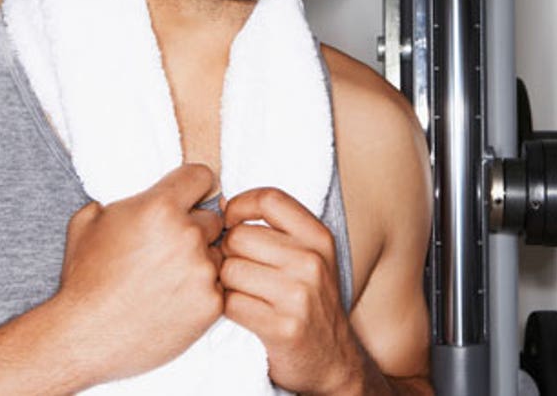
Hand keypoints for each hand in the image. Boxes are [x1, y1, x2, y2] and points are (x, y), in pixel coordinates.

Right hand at [55, 164, 224, 384]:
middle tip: (166, 250)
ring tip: (166, 279)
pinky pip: (218, 286)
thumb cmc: (83, 281)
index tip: (189, 198)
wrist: (83, 338)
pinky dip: (201, 291)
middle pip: (212, 218)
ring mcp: (203, 270)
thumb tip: (138, 195)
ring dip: (200, 262)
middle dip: (193, 230)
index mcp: (160, 207)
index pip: (201, 176)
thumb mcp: (88, 222)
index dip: (193, 187)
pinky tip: (173, 300)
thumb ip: (121, 199)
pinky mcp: (212, 303)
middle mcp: (188, 234)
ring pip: (217, 253)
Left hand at [220, 187, 362, 393]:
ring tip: (240, 292)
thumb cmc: (312, 302)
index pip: (269, 199)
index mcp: (319, 237)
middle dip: (227, 252)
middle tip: (236, 269)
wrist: (333, 358)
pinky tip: (243, 312)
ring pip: (229, 270)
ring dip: (224, 284)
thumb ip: (276, 229)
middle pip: (239, 236)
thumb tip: (224, 204)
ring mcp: (299, 295)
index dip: (239, 206)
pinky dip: (227, 309)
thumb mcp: (310, 256)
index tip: (230, 222)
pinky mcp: (282, 326)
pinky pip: (230, 304)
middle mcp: (312, 261)